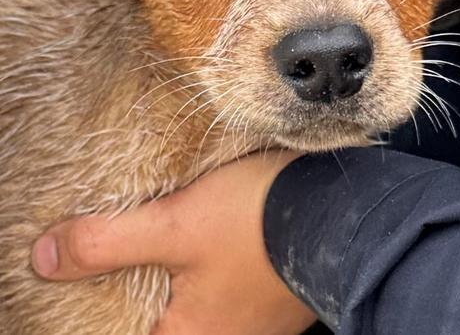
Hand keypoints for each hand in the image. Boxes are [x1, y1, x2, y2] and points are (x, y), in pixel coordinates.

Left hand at [32, 152, 316, 334]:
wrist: (347, 206)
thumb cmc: (260, 222)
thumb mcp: (174, 225)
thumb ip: (105, 244)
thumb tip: (44, 258)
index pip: (126, 334)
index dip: (103, 311)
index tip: (94, 281)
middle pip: (161, 320)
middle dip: (138, 287)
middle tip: (124, 252)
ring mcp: (254, 320)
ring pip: (194, 303)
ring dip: (175, 274)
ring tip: (162, 235)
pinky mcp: (274, 290)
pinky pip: (224, 287)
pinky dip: (206, 264)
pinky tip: (208, 230)